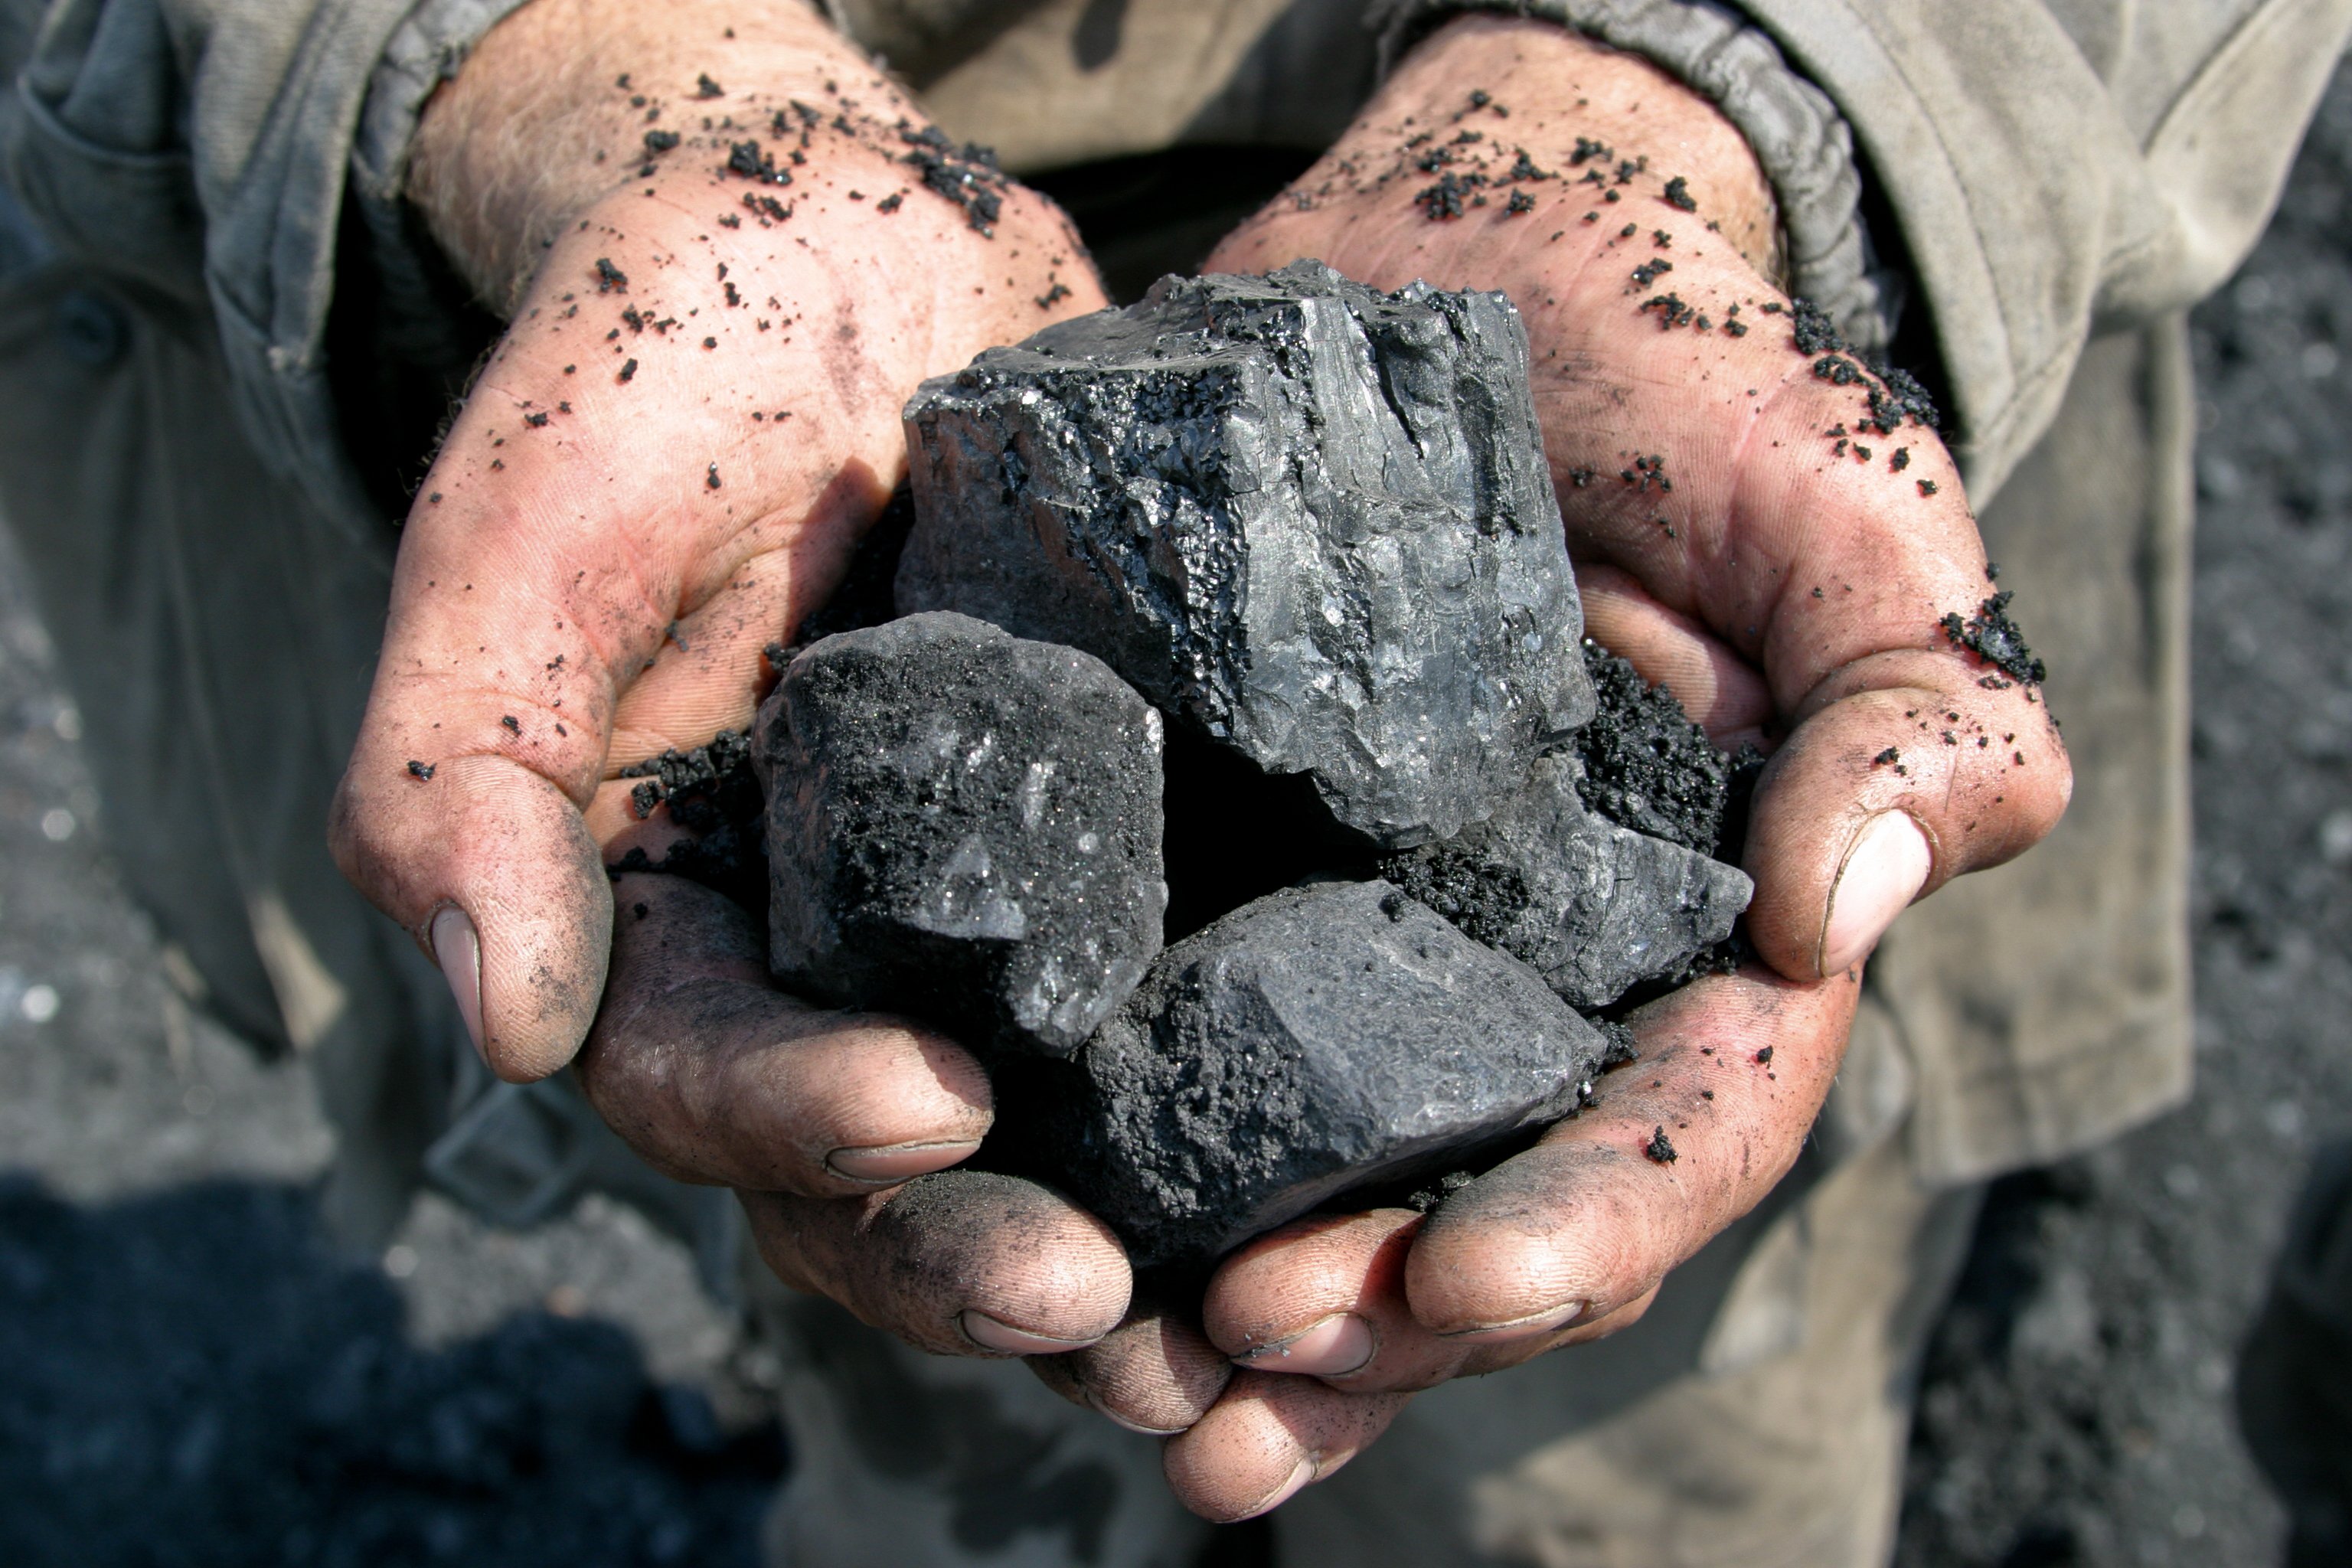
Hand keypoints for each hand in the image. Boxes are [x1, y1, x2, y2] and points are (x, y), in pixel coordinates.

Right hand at [328, 0, 1128, 1354]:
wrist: (844, 233)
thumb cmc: (655, 356)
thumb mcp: (525, 524)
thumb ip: (455, 758)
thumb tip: (497, 1019)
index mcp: (665, 910)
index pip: (704, 1076)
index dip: (801, 1121)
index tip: (935, 1109)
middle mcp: (829, 945)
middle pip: (886, 1165)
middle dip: (979, 1254)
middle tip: (1111, 1314)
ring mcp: (992, 903)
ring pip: (1049, 1132)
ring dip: (1135, 1249)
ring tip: (1243, 1326)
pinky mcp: (1134, 836)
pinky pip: (1184, 987)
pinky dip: (1249, 1094)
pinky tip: (1345, 1163)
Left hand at [1034, 16, 2072, 1516]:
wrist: (1486, 258)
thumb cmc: (1702, 394)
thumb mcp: (1857, 525)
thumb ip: (1915, 709)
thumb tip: (1838, 912)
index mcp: (1674, 954)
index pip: (1658, 1134)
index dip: (1578, 1225)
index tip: (1470, 1279)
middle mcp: (1493, 982)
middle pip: (1445, 1205)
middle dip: (1356, 1318)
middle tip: (1236, 1371)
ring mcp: (1321, 922)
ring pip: (1269, 1164)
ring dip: (1185, 1296)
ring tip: (1107, 1371)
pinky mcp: (1167, 842)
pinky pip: (1105, 1011)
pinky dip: (1049, 1119)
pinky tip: (961, 1189)